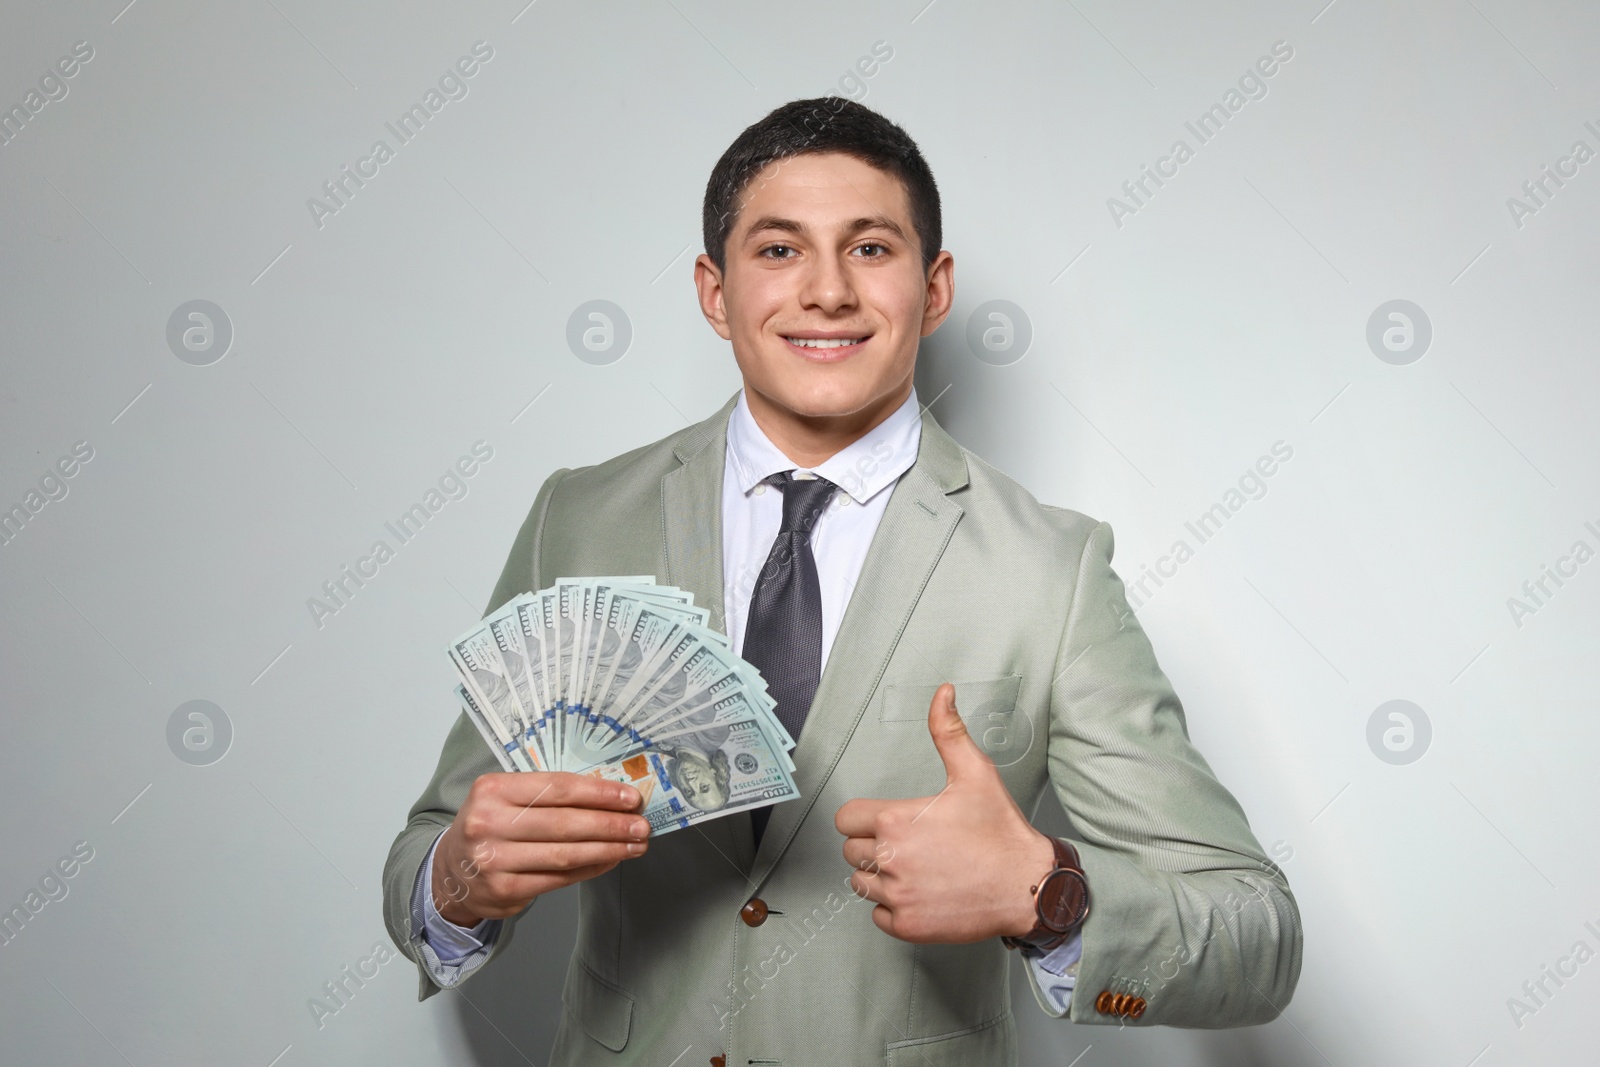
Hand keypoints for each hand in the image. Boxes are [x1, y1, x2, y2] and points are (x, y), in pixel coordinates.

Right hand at [431, 772, 649, 926]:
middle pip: (565, 823)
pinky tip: (610, 860)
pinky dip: (590, 868)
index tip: (630, 797)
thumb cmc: (489, 826)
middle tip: (641, 825)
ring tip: (634, 844)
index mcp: (492, 790)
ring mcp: (495, 860)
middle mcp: (489, 824)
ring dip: (608, 849)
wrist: (450, 871)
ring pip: (566, 854)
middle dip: (611, 824)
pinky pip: (559, 878)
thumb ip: (547, 794)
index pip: (556, 788)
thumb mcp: (504, 797)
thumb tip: (609, 795)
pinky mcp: (504, 891)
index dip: (598, 793)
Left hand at [834, 683, 1055, 942]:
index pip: (846, 820)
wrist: (1027, 886)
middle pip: (851, 852)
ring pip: (862, 885)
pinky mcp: (908, 926)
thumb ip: (949, 731)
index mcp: (896, 821)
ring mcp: (898, 896)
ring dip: (880, 878)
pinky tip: (922, 894)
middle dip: (872, 847)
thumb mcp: (975, 773)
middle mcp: (890, 859)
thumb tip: (943, 693)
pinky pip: (879, 916)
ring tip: (916, 869)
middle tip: (908, 845)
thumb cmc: (1000, 831)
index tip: (887, 822)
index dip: (865, 819)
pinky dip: (894, 908)